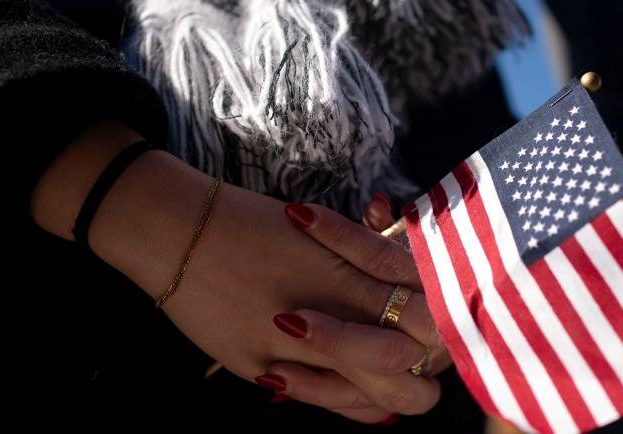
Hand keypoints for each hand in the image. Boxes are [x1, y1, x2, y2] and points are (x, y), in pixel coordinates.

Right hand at [30, 121, 446, 421]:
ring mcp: (292, 353)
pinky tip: (360, 390)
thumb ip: (368, 257)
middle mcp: (326, 319)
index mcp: (347, 277)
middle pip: (411, 363)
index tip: (445, 313)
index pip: (423, 313)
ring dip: (395, 386)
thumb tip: (409, 264)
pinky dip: (350, 399)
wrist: (178, 232)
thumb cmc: (250, 220)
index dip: (444, 318)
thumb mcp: (318, 230)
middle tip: (426, 345)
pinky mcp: (260, 369)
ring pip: (376, 395)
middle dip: (431, 357)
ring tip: (400, 371)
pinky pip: (323, 401)